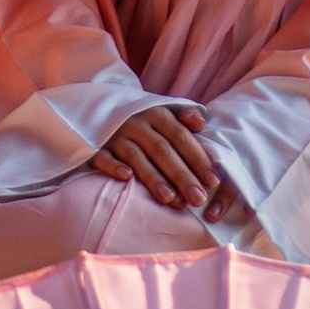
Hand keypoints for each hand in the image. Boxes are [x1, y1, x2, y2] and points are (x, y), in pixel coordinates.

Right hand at [92, 103, 218, 212]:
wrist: (99, 109)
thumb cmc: (142, 120)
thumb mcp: (163, 112)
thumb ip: (184, 117)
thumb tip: (201, 123)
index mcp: (156, 114)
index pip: (180, 136)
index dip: (197, 158)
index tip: (213, 182)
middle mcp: (136, 123)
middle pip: (162, 150)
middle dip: (182, 175)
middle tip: (198, 199)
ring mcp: (115, 135)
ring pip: (136, 156)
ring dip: (153, 177)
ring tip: (170, 198)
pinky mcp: (96, 146)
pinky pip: (103, 156)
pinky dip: (113, 166)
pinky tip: (126, 178)